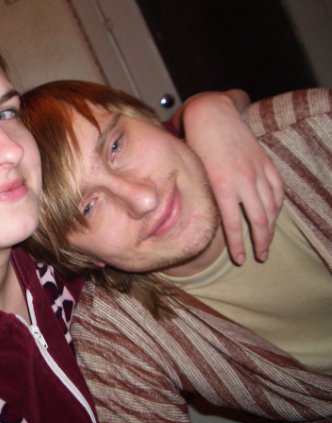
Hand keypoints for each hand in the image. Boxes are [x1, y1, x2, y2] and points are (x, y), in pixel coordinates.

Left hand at [177, 90, 283, 264]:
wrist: (211, 114)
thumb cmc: (194, 144)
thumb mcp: (194, 173)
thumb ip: (203, 196)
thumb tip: (203, 220)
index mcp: (222, 185)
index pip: (232, 224)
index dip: (237, 245)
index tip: (239, 259)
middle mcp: (243, 180)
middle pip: (258, 219)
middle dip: (260, 242)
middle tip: (260, 257)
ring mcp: (257, 170)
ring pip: (271, 206)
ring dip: (270, 228)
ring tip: (267, 243)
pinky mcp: (265, 163)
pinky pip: (277, 190)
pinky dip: (277, 206)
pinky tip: (274, 216)